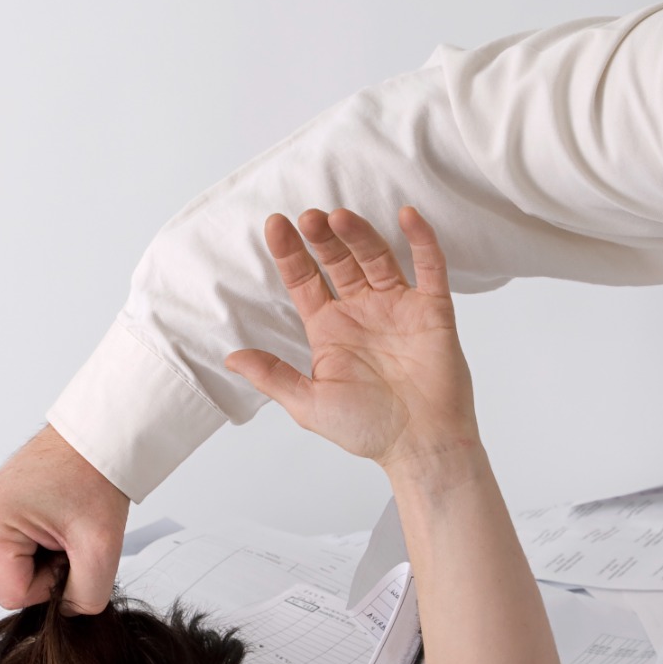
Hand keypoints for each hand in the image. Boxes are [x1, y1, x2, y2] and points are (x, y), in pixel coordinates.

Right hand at [0, 425, 129, 613]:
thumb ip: (83, 599)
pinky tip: (46, 525)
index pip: (13, 596)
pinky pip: (4, 555)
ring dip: (35, 563)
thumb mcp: (101, 549)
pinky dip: (29, 550)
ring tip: (56, 528)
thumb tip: (62, 615)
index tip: (69, 551)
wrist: (94, 442)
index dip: (50, 585)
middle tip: (65, 538)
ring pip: (4, 574)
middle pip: (3, 587)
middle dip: (41, 574)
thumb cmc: (94, 477)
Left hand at [225, 206, 478, 478]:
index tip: (275, 226)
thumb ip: (272, 376)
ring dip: (358, 235)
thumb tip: (230, 358)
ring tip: (338, 217)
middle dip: (321, 238)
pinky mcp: (432, 310)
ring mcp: (397, 307)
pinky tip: (407, 216)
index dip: (289, 254)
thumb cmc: (368, 429)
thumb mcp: (308, 403)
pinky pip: (429, 267)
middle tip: (307, 217)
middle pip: (337, 262)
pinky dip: (421, 240)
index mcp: (329, 328)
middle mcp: (361, 311)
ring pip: (376, 258)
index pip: (304, 281)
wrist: (420, 447)